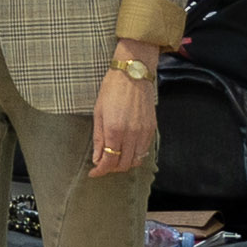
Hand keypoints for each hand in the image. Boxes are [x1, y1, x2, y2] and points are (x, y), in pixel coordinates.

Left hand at [88, 57, 152, 176]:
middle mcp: (131, 134)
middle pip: (123, 164)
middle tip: (103, 165)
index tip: (94, 173)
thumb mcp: (98, 113)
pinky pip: (145, 151)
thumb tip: (97, 158)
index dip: (100, 171)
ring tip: (115, 159)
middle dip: (111, 169)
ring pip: (136, 160)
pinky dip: (136, 155)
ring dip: (125, 164)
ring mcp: (143, 132)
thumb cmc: (112, 89)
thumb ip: (98, 138)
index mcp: (114, 130)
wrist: (133, 74)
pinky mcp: (152, 128)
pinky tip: (128, 150)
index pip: (108, 161)